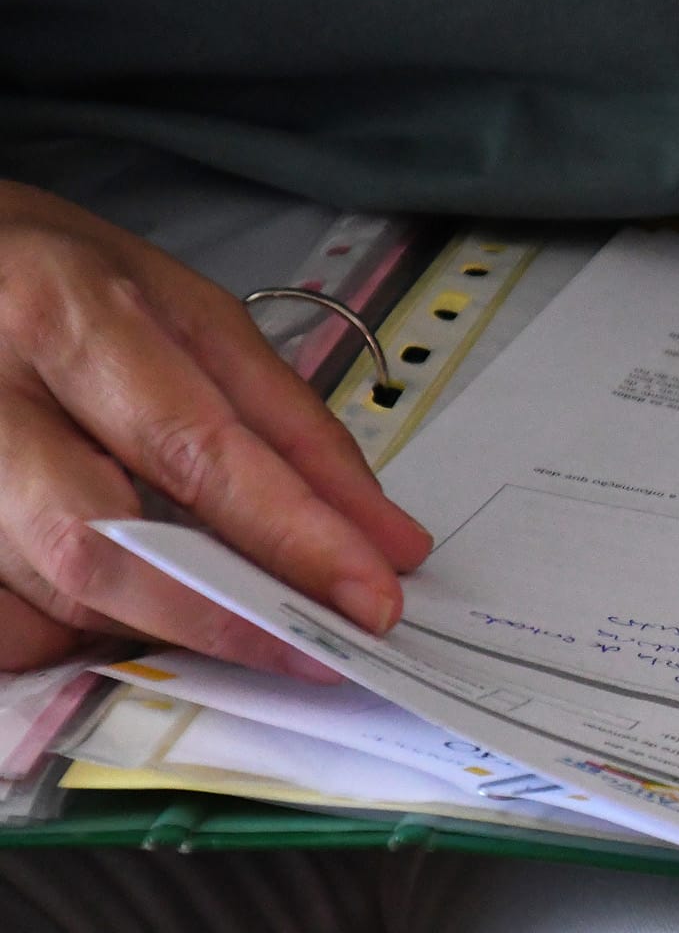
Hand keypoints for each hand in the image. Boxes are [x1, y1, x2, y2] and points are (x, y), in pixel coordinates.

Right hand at [0, 181, 430, 676]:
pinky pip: (7, 625)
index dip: (292, 538)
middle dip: (223, 615)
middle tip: (311, 645)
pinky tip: (121, 598)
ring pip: (53, 598)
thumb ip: (295, 431)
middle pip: (101, 548)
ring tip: (221, 597)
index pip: (194, 451)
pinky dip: (76, 629)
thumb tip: (386, 539)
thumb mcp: (195, 319)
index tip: (370, 598)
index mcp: (64, 320)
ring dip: (158, 621)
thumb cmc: (69, 287)